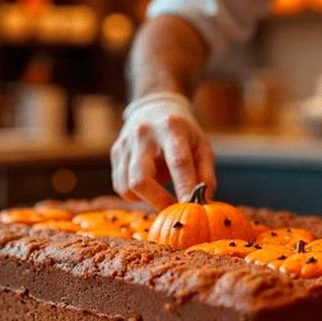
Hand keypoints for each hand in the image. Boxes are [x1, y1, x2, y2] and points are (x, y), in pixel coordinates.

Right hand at [110, 92, 216, 209]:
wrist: (154, 109)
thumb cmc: (184, 134)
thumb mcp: (202, 146)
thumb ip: (206, 175)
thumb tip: (205, 205)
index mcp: (171, 128)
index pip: (178, 161)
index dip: (184, 185)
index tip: (191, 206)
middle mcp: (143, 134)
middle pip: (141, 179)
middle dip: (158, 200)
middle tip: (173, 211)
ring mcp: (125, 143)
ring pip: (127, 187)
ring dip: (146, 199)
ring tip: (161, 194)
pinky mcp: (115, 153)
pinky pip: (121, 186)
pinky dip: (136, 194)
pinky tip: (149, 185)